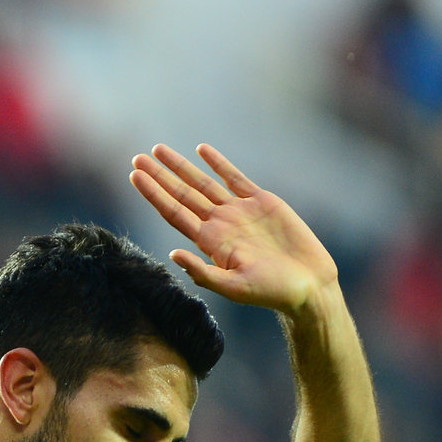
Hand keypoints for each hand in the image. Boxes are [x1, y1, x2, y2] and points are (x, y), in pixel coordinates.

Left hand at [130, 144, 337, 313]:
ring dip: (181, 166)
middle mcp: (219, 223)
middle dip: (159, 175)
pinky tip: (201, 150)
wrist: (308, 284)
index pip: (173, 212)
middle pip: (181, 194)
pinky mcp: (261, 202)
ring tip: (158, 149)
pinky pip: (234, 177)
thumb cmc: (271, 292)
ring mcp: (238, 211)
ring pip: (203, 182)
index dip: (153, 194)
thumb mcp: (234, 287)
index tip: (134, 176)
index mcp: (209, 242)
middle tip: (137, 157)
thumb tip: (172, 253)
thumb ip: (203, 272)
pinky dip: (218, 163)